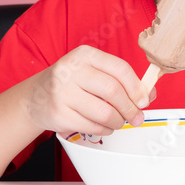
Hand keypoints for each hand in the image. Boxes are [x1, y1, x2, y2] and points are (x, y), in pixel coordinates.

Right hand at [25, 45, 150, 137]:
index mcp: (84, 55)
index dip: (136, 87)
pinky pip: (92, 127)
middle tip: (136, 117)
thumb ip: (121, 80)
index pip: (119, 68)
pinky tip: (104, 126)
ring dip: (118, 121)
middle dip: (130, 108)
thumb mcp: (93, 72)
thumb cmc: (72, 83)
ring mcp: (62, 92)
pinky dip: (105, 130)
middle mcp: (71, 70)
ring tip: (119, 121)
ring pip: (104, 112)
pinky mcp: (59, 114)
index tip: (143, 100)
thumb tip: (149, 94)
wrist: (36, 97)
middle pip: (113, 91)